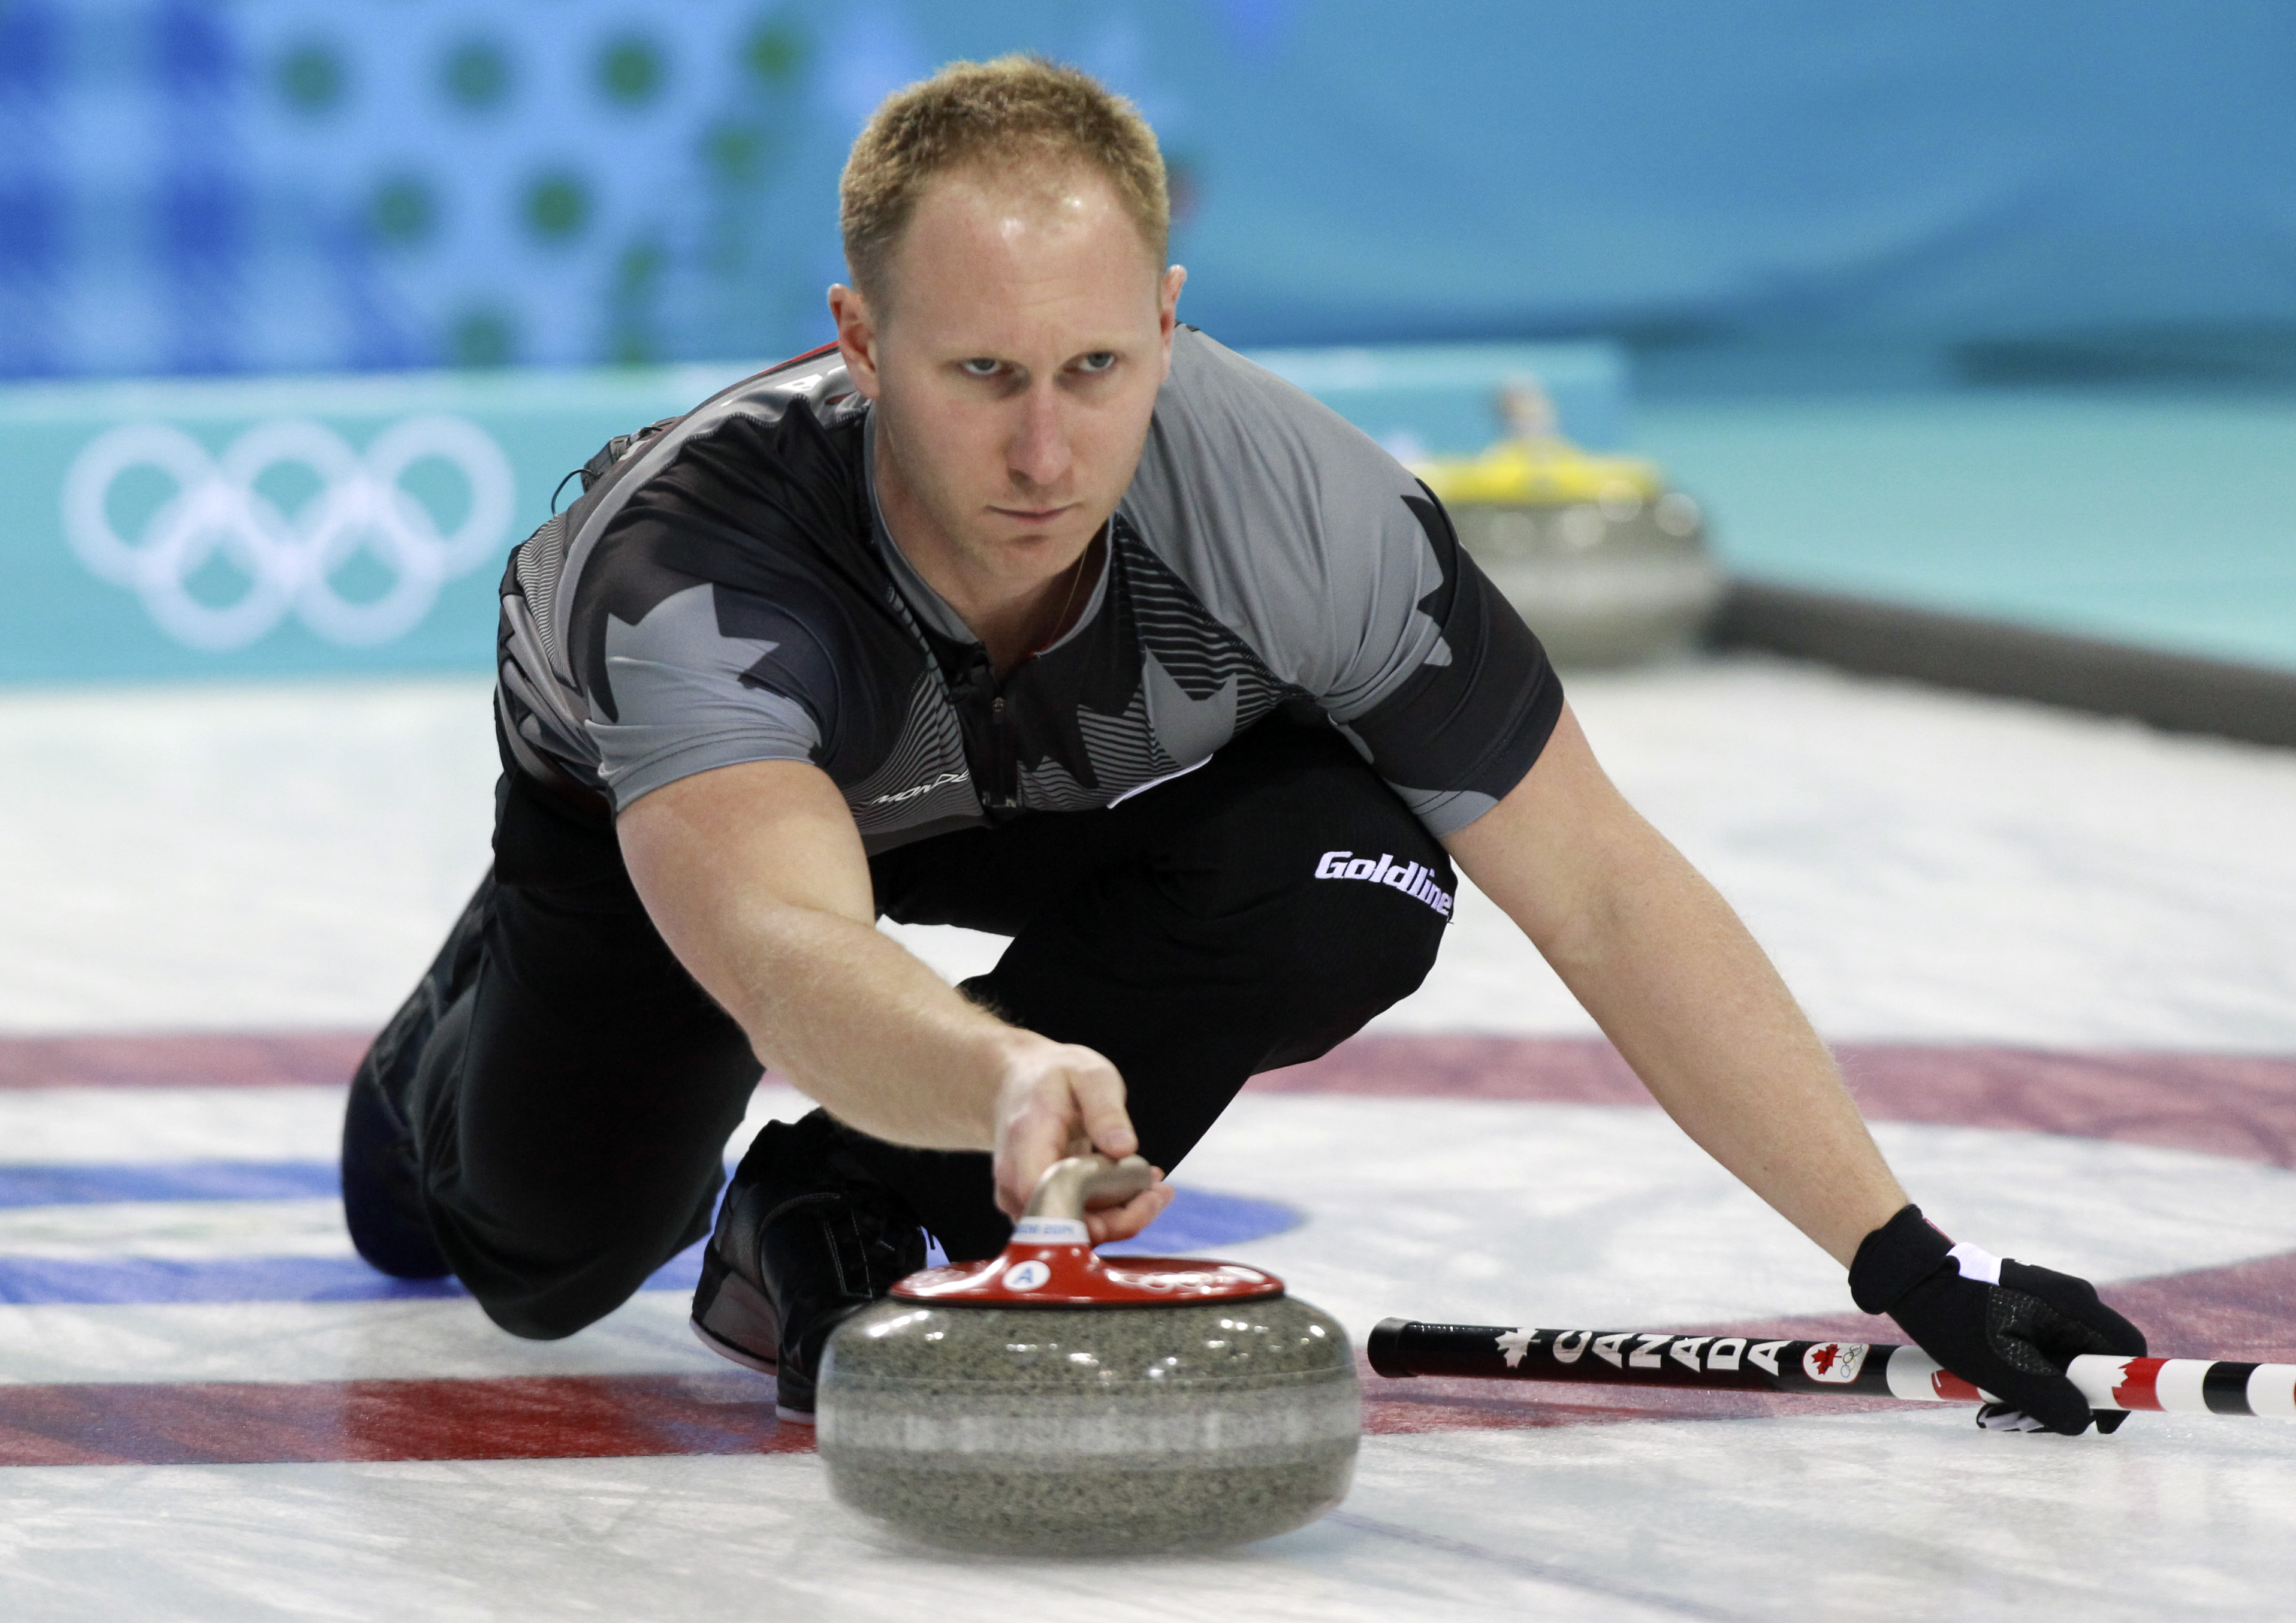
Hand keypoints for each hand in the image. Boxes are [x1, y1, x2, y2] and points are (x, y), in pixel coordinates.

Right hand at [987, 1034, 1172, 1243]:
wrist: (1019, 1082)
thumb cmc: (1054, 1076)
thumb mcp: (1089, 1075)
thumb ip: (1105, 1109)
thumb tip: (1123, 1147)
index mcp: (1027, 1141)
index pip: (1048, 1197)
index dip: (1092, 1212)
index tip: (1141, 1196)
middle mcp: (1015, 1179)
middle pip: (1064, 1225)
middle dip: (1121, 1218)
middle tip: (1159, 1192)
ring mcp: (1022, 1197)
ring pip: (1072, 1231)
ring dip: (1119, 1217)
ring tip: (1155, 1186)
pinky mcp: (1037, 1206)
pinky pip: (1073, 1223)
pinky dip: (1108, 1213)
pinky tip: (1135, 1189)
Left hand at [1850, 1204, 2146, 1435]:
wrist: (1910, 1280)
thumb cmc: (1955, 1318)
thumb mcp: (2003, 1367)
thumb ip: (2051, 1399)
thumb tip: (2084, 1424)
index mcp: (2074, 1305)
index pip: (2128, 1350)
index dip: (2123, 1391)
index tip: (2097, 1423)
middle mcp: (2069, 1301)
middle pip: (2093, 1362)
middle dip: (2069, 1400)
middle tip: (2023, 1425)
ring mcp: (2046, 1305)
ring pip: (2063, 1363)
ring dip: (2040, 1394)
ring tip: (1994, 1413)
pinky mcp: (2024, 1312)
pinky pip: (2040, 1353)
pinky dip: (2024, 1377)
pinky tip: (1990, 1396)